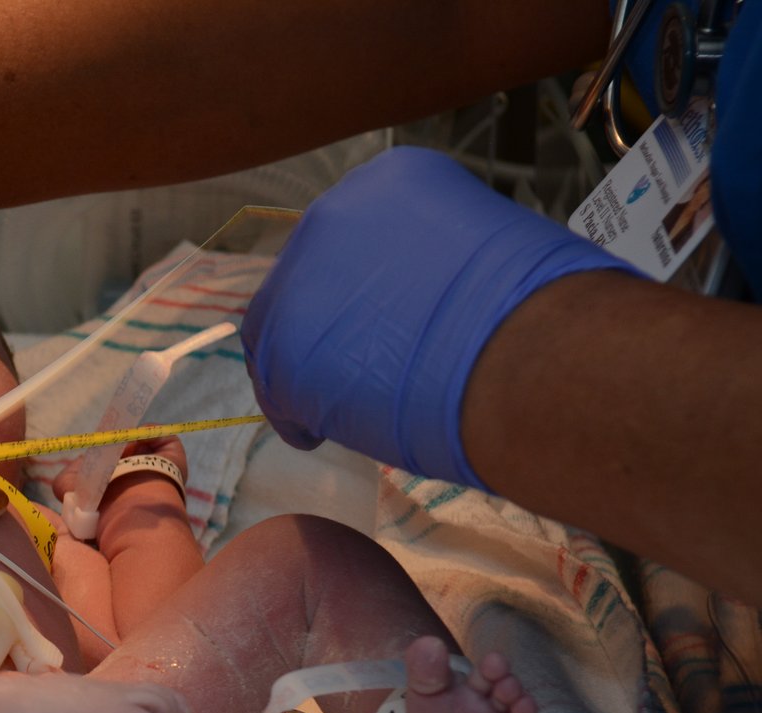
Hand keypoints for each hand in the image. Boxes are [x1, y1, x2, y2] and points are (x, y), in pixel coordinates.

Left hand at [241, 147, 634, 487]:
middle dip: (331, 325)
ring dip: (313, 369)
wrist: (524, 355)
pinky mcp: (281, 347)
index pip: (355, 238)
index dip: (366, 288)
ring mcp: (299, 280)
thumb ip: (433, 265)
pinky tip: (337, 430)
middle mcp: (333, 214)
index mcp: (389, 181)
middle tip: (364, 365)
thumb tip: (423, 301)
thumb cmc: (536, 308)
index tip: (388, 320)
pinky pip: (278, 388)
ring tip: (355, 403)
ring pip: (283, 331)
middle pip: (310, 280)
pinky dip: (302, 414)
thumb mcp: (484, 252)